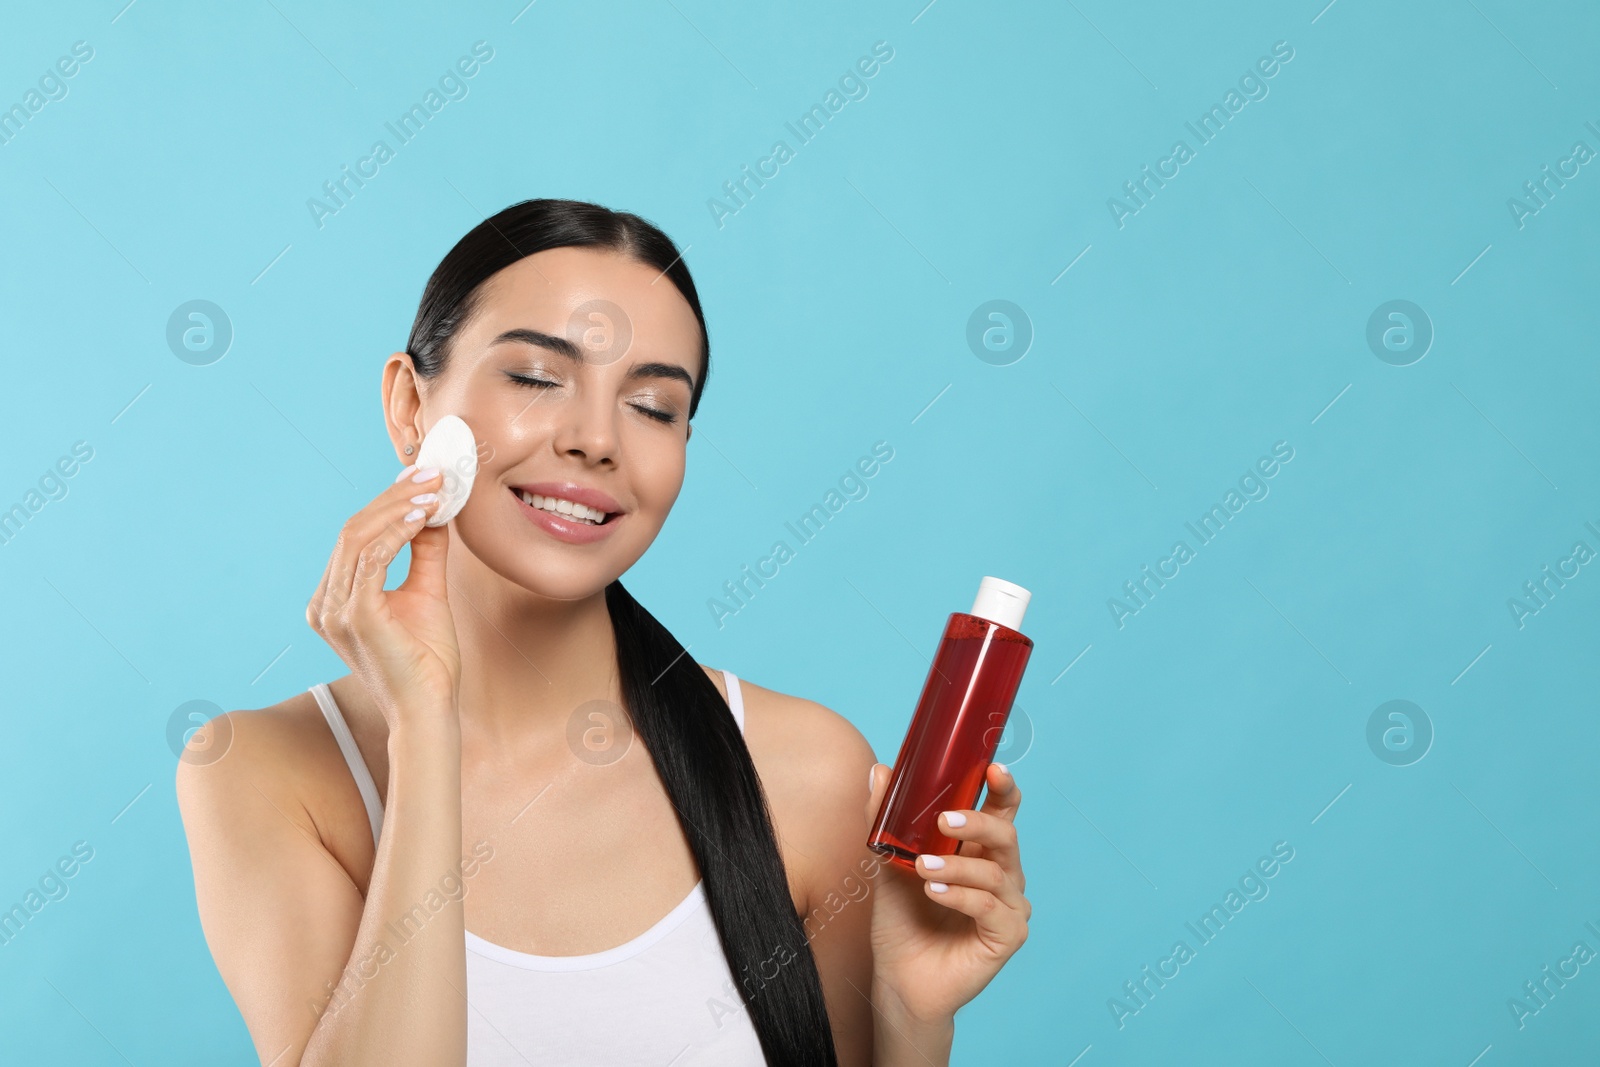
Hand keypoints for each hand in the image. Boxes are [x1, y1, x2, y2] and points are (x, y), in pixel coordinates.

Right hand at [306, 465, 461, 728]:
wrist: (429, 708)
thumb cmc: (426, 661)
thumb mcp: (426, 594)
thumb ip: (425, 553)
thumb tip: (433, 510)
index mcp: (333, 599)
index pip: (355, 536)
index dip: (387, 502)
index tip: (422, 477)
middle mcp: (324, 604)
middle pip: (354, 530)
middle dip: (394, 496)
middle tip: (432, 474)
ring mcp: (334, 611)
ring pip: (359, 538)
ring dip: (399, 507)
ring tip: (435, 490)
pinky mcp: (355, 617)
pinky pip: (372, 559)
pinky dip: (398, 532)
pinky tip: (424, 517)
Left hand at [864, 762, 1030, 1024]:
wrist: (898, 978)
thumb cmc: (901, 921)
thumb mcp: (888, 864)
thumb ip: (885, 819)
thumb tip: (879, 771)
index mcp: (980, 851)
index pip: (1002, 811)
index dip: (1003, 787)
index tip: (992, 768)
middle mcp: (1002, 874)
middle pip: (1005, 835)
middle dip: (975, 822)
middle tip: (942, 821)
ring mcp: (1010, 906)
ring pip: (995, 873)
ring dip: (955, 867)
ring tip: (921, 869)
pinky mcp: (1008, 936)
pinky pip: (990, 908)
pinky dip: (961, 897)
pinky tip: (934, 893)